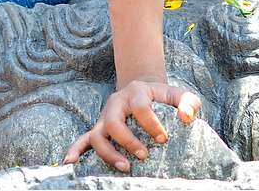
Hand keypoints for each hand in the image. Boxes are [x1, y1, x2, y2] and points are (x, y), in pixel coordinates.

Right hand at [63, 80, 199, 172]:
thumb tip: (187, 117)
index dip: (151, 123)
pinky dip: (76, 150)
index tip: (163, 138)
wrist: (142, 90)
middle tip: (144, 155)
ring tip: (125, 167)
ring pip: (97, 134)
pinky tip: (70, 163)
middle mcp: (117, 102)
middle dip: (128, 141)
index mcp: (136, 91)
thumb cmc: (162, 97)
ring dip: (108, 153)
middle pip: (113, 122)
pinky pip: (83, 139)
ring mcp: (105, 116)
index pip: (140, 106)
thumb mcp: (177, 94)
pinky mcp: (99, 128)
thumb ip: (188, 102)